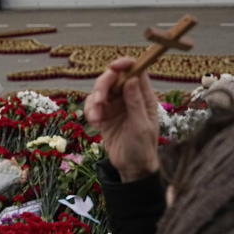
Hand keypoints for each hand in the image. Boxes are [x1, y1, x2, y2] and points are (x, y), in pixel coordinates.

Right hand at [84, 57, 160, 181]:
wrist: (132, 168)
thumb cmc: (143, 148)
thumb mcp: (141, 126)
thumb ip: (135, 102)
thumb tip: (131, 78)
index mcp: (144, 96)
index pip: (136, 71)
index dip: (125, 64)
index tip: (114, 67)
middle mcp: (129, 97)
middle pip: (112, 78)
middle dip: (102, 87)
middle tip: (99, 100)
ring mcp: (115, 106)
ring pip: (99, 91)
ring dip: (93, 103)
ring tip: (96, 119)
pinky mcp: (104, 115)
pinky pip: (91, 105)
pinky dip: (90, 112)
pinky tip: (95, 124)